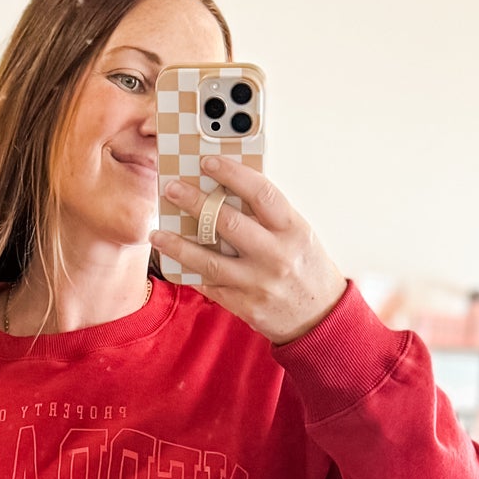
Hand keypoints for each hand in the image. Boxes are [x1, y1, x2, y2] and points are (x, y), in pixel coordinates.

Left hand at [157, 153, 345, 344]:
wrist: (320, 317)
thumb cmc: (306, 267)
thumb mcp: (298, 234)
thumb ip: (267, 216)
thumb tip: (225, 190)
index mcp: (293, 229)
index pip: (260, 192)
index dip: (232, 173)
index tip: (208, 161)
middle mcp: (276, 255)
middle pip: (228, 223)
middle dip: (195, 203)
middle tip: (172, 189)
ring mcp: (259, 283)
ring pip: (210, 261)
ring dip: (179, 245)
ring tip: (158, 233)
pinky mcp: (246, 306)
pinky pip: (211, 286)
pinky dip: (190, 273)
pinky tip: (173, 262)